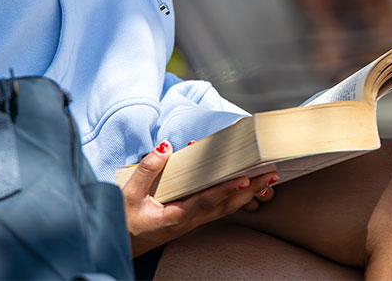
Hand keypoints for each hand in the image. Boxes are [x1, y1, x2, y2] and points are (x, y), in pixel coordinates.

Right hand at [122, 140, 278, 256]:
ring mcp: (191, 221)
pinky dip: (230, 196)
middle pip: (224, 206)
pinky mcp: (189, 218)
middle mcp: (189, 220)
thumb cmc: (125, 220)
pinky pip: (215, 207)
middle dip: (248, 190)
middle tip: (269, 175)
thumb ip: (148, 169)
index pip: (206, 201)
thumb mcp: (130, 193)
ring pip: (223, 208)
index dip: (226, 189)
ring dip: (244, 194)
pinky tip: (240, 188)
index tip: (245, 178)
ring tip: (263, 180)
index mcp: (176, 216)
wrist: (122, 243)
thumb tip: (166, 146)